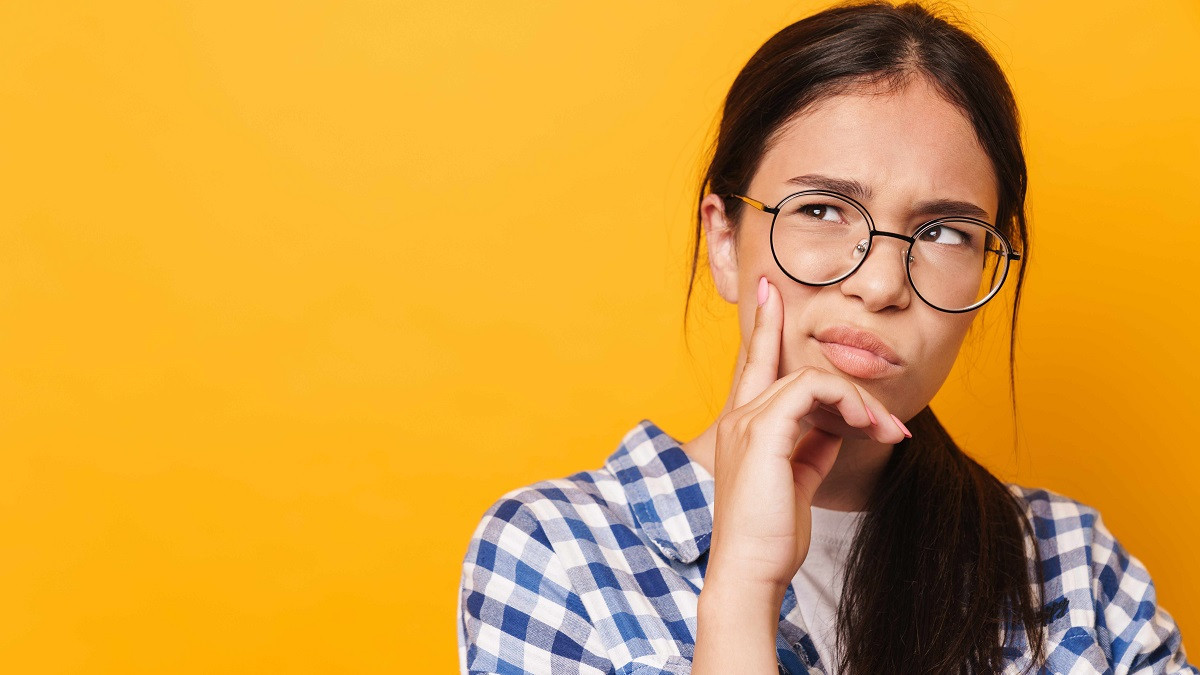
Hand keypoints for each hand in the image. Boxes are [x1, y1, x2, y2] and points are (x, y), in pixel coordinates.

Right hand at [706, 276, 909, 591]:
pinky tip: (869, 427)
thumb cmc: (770, 536)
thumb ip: (811, 446)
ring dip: (859, 403)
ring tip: (887, 434)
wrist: (749, 572)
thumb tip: (837, 427)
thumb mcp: (796, 481)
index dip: (764, 325)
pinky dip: (847, 402)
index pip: (753, 363)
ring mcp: (747, 421)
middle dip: (844, 380)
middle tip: (889, 421)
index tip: (768, 289)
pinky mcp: (765, 430)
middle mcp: (739, 417)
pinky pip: (812, 389)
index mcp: (742, 427)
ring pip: (810, 377)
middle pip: (791, 365)